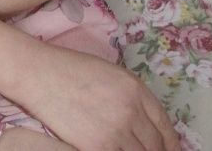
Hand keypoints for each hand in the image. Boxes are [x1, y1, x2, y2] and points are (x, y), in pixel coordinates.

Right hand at [17, 43, 180, 150]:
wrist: (40, 74)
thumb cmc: (70, 69)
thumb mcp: (110, 73)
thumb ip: (131, 96)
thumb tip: (144, 121)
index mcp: (136, 89)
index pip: (165, 126)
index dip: (171, 144)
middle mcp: (131, 110)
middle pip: (156, 146)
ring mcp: (116, 131)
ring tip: (127, 150)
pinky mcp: (98, 147)